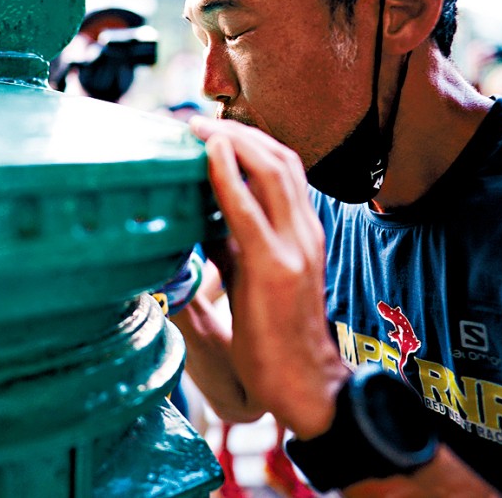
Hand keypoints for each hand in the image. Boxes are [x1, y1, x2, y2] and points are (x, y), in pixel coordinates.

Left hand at [190, 116, 348, 438]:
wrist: (306, 382)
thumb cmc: (275, 331)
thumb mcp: (251, 275)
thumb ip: (229, 242)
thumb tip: (196, 217)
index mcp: (303, 231)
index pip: (284, 166)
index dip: (249, 139)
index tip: (211, 126)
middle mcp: (305, 231)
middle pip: (279, 158)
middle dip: (236, 130)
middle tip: (195, 119)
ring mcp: (294, 248)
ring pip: (271, 171)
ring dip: (231, 141)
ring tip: (196, 126)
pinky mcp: (275, 268)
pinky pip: (249, 211)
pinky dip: (228, 176)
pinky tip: (208, 155)